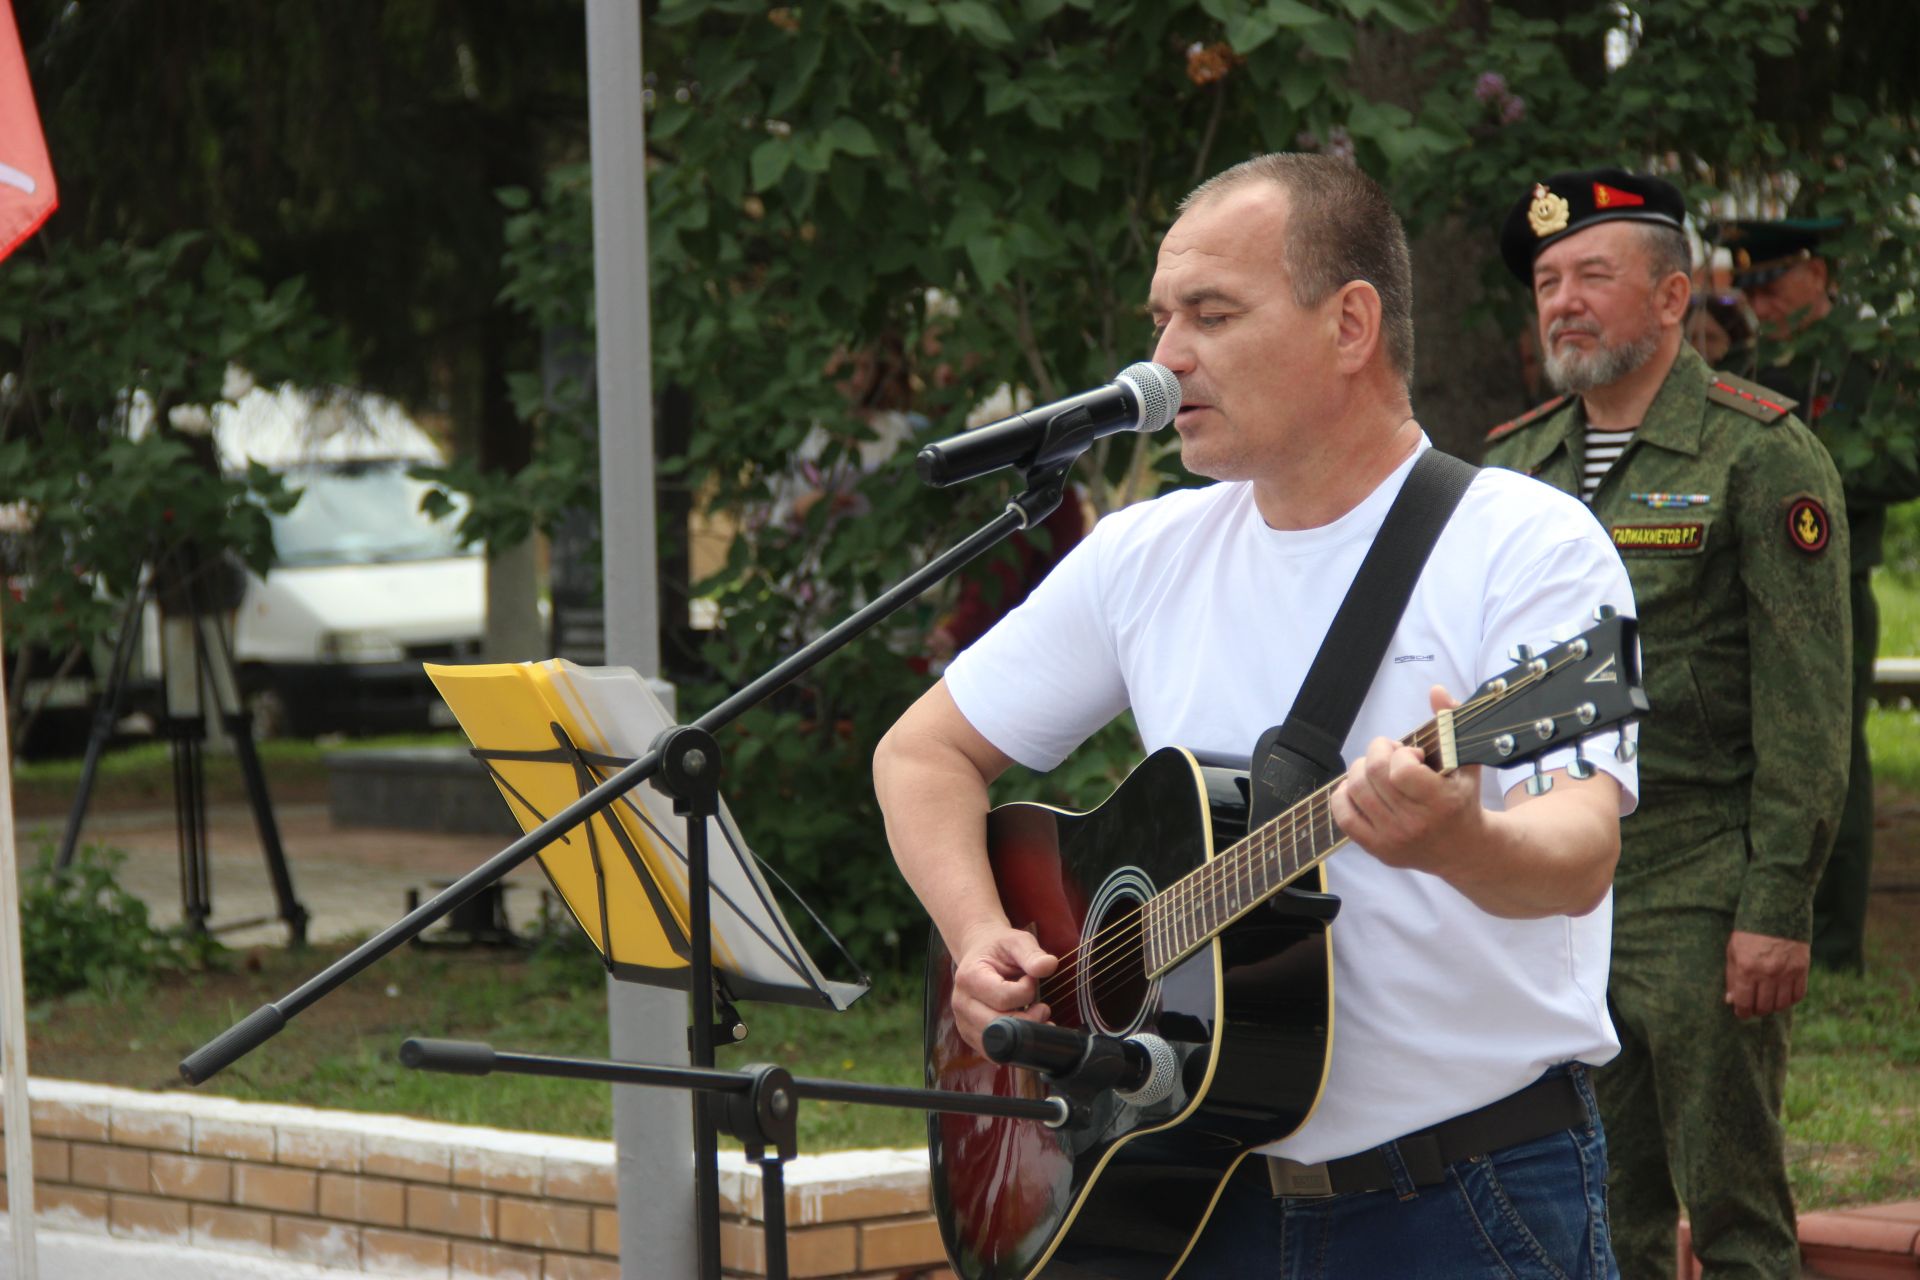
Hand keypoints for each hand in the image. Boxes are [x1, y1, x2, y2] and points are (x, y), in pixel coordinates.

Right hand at [949, 925, 1056, 1050]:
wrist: (981, 954)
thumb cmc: (1000, 949)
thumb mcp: (1017, 942)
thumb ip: (1032, 953)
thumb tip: (1049, 965)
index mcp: (969, 977)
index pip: (1003, 998)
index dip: (1026, 992)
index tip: (1031, 979)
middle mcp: (961, 1003)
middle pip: (998, 1026)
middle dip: (1028, 1020)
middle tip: (1043, 1007)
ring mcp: (964, 1023)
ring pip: (997, 1044)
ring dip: (1023, 1036)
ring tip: (1036, 1017)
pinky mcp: (972, 1036)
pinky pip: (994, 1052)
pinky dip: (1015, 1046)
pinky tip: (1026, 1029)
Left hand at [1330, 686, 1484, 874]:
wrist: (1465, 850)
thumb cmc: (1463, 799)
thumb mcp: (1466, 761)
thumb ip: (1450, 723)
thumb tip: (1437, 690)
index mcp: (1441, 801)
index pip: (1401, 769)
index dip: (1401, 753)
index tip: (1413, 755)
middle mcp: (1415, 823)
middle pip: (1372, 773)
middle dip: (1377, 752)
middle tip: (1390, 755)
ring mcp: (1393, 838)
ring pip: (1354, 790)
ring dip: (1361, 770)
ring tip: (1377, 770)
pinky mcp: (1377, 849)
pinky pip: (1344, 816)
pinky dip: (1343, 796)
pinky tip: (1358, 787)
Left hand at [1724, 930, 1809, 1018]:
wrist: (1776, 913)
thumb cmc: (1749, 933)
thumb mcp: (1733, 952)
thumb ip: (1732, 978)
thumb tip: (1731, 1001)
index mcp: (1746, 968)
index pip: (1744, 1002)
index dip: (1742, 1012)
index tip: (1742, 1013)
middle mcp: (1767, 973)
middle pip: (1764, 1007)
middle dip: (1757, 1010)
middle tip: (1754, 1007)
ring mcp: (1786, 972)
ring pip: (1781, 1004)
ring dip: (1773, 1007)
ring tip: (1767, 1001)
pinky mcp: (1802, 969)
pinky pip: (1798, 995)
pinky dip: (1790, 1000)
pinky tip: (1782, 995)